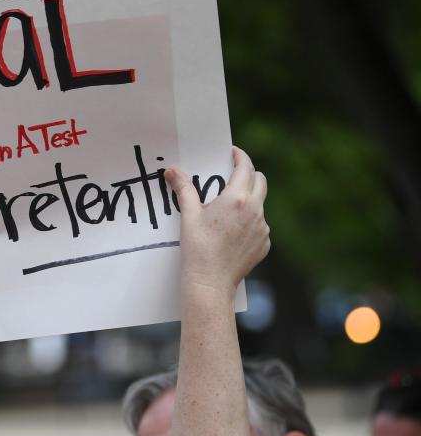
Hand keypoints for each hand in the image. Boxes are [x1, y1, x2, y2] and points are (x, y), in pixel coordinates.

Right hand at [166, 146, 269, 297]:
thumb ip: (183, 189)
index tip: (233, 153)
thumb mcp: (189, 215)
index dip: (240, 157)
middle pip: (260, 181)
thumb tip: (172, 170)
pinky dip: (248, 222)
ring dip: (247, 200)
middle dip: (248, 174)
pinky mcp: (264, 243)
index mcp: (237, 198)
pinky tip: (231, 232)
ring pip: (259, 204)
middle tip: (232, 175)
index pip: (245, 167)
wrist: (210, 282)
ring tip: (227, 209)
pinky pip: (259, 225)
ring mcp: (262, 228)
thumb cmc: (198, 248)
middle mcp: (255, 210)